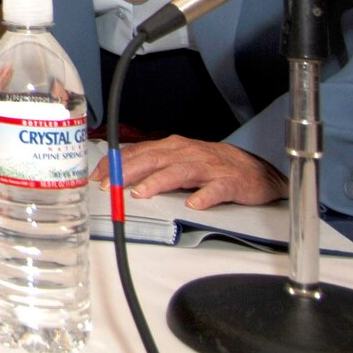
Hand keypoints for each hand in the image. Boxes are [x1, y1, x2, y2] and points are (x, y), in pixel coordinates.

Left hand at [95, 137, 286, 209]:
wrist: (256, 170)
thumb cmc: (212, 165)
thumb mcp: (179, 161)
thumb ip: (153, 166)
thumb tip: (120, 176)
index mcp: (173, 147)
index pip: (138, 152)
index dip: (116, 163)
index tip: (97, 177)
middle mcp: (188, 153)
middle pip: (154, 159)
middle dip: (129, 171)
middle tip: (110, 187)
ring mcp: (209, 167)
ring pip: (180, 171)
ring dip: (159, 182)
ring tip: (141, 193)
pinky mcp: (230, 182)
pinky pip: (216, 189)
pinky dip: (204, 195)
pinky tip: (194, 204)